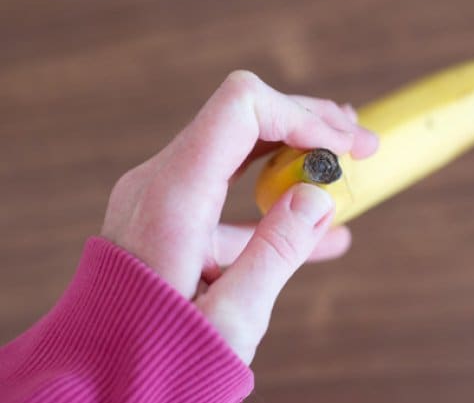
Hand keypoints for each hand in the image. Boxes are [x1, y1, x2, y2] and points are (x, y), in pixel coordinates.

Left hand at [101, 70, 377, 363]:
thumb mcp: (231, 317)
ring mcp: (165, 194)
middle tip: (361, 145)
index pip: (241, 108)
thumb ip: (277, 252)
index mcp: (173, 197)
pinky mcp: (173, 214)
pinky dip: (275, 195)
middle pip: (244, 117)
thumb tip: (319, 195)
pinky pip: (230, 187)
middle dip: (309, 125)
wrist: (102, 375)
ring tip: (346, 167)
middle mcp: (163, 181)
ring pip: (240, 145)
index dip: (301, 115)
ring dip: (296, 152)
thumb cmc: (160, 356)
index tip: (345, 147)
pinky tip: (322, 226)